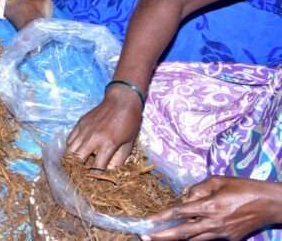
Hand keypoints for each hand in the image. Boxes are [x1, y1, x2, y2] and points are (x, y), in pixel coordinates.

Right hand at [66, 86, 143, 170]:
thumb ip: (118, 160)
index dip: (95, 177)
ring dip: (73, 160)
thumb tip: (109, 172)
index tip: (96, 182)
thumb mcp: (129, 144)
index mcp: (108, 144)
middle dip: (79, 170)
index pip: (96, 167)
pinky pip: (70, 139)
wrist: (122, 101)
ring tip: (77, 166)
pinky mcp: (80, 123)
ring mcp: (84, 129)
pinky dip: (71, 148)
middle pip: (77, 159)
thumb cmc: (129, 123)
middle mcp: (93, 137)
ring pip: (70, 150)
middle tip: (82, 176)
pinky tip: (77, 151)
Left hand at [145, 177, 281, 240]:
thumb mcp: (218, 180)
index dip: (163, 217)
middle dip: (163, 236)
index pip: (180, 212)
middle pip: (183, 232)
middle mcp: (214, 223)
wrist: (269, 204)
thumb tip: (185, 198)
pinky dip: (195, 236)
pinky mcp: (229, 239)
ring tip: (159, 238)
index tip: (149, 221)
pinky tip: (185, 233)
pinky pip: (207, 238)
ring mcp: (222, 233)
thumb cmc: (243, 187)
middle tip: (145, 237)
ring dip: (177, 239)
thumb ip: (198, 189)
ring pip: (194, 239)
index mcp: (210, 206)